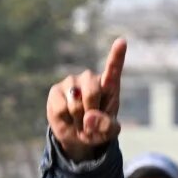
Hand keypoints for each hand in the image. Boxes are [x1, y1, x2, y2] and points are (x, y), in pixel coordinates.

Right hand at [47, 38, 126, 162]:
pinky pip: (61, 108)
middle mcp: (90, 78)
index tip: (122, 42)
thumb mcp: (109, 131)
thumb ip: (107, 126)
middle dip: (92, 112)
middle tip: (91, 122)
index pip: (113, 68)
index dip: (117, 55)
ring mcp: (71, 82)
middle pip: (92, 92)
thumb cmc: (98, 128)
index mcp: (109, 85)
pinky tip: (67, 119)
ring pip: (75, 103)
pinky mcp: (56, 90)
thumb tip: (89, 117)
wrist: (76, 135)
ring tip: (79, 122)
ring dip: (78, 120)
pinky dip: (65, 120)